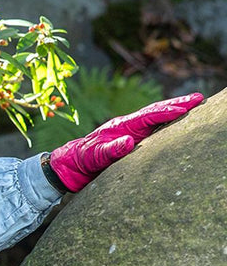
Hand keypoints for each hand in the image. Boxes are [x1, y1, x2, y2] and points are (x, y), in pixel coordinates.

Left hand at [49, 93, 203, 192]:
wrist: (68, 167)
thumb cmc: (79, 160)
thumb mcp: (92, 157)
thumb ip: (109, 151)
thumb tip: (129, 142)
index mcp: (119, 127)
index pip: (147, 117)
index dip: (167, 111)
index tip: (186, 107)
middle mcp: (126, 127)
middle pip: (155, 112)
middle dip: (177, 105)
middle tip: (198, 99)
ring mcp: (129, 134)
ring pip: (155, 120)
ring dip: (174, 112)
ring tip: (194, 106)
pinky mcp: (130, 143)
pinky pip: (152, 132)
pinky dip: (166, 125)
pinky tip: (178, 125)